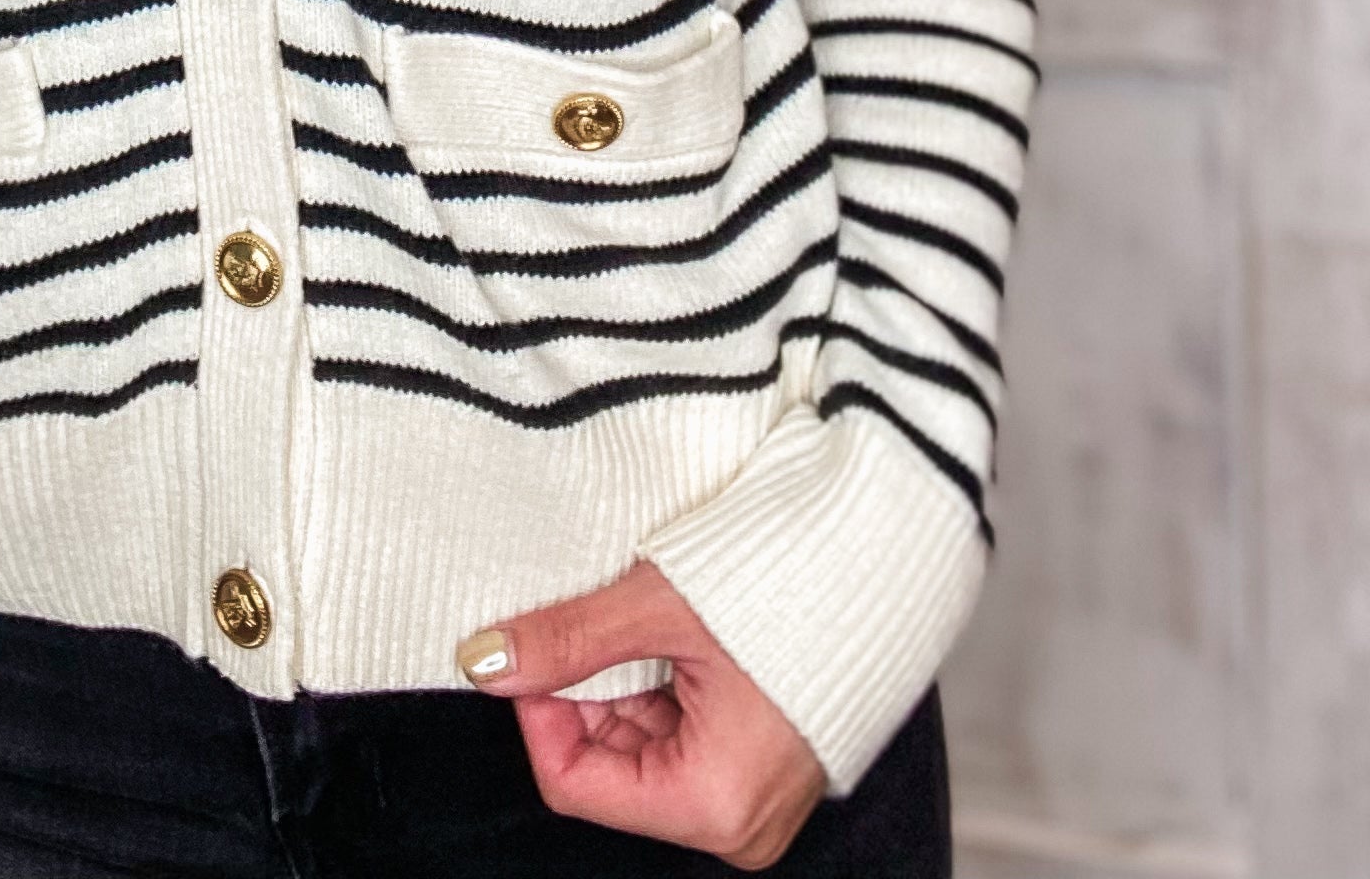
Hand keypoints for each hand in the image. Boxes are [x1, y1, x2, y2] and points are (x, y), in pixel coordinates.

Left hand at [456, 558, 824, 868]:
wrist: (884, 548)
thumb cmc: (788, 581)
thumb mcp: (658, 608)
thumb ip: (566, 641)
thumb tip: (485, 661)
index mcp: (715, 805)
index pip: (575, 785)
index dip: (541, 711)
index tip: (534, 645)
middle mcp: (739, 820)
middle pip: (608, 767)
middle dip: (586, 691)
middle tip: (595, 616)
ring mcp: (755, 794)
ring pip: (640, 745)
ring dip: (624, 680)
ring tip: (651, 618)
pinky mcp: (765, 761)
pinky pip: (681, 734)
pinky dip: (660, 681)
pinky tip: (676, 632)